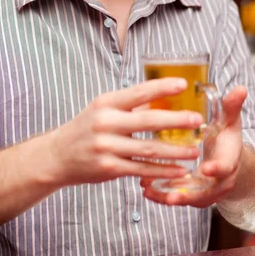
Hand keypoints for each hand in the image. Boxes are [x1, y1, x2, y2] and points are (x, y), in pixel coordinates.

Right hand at [45, 78, 201, 187]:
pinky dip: (163, 170)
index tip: (184, 85)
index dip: (162, 88)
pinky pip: (142, 169)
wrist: (56, 156)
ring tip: (195, 150)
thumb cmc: (85, 128)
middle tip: (197, 120)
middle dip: (176, 121)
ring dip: (175, 151)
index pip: (138, 92)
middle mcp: (105, 123)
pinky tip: (179, 170)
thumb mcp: (102, 109)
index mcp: (106, 103)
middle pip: (147, 121)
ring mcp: (107, 147)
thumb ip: (129, 105)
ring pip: (148, 149)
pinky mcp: (109, 168)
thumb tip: (161, 99)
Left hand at [140, 86, 246, 207]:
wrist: (228, 159)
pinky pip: (180, 198)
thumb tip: (240, 88)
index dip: (217, 168)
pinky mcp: (195, 196)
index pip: (226, 166)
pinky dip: (163, 196)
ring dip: (170, 196)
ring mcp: (208, 191)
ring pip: (190, 198)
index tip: (207, 168)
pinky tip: (146, 189)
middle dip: (188, 194)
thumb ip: (231, 106)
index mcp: (230, 160)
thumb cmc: (226, 136)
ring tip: (149, 189)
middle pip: (206, 191)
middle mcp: (220, 181)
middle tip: (171, 195)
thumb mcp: (230, 120)